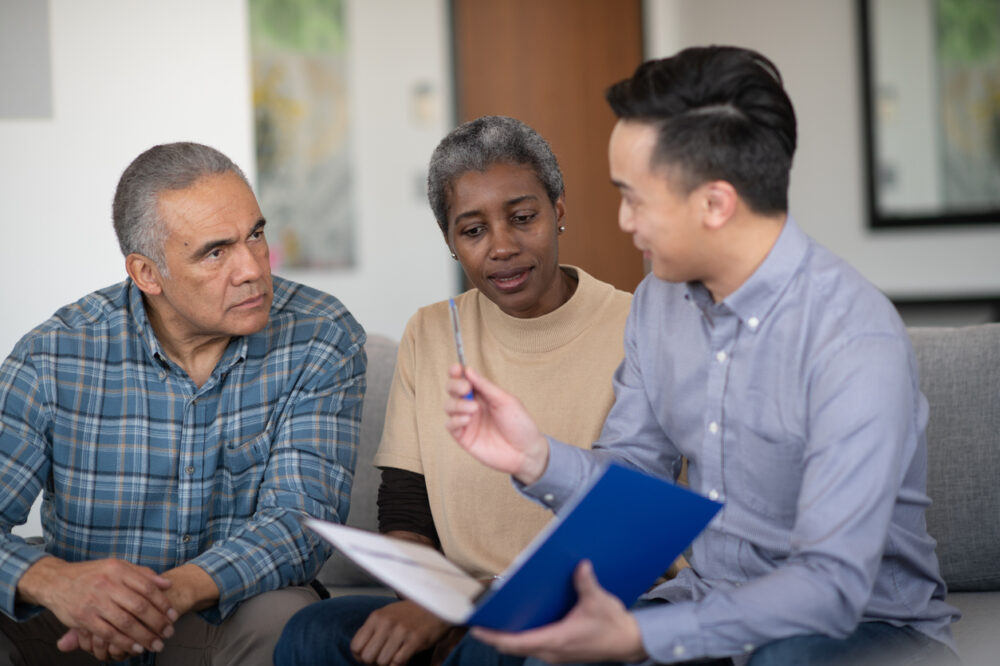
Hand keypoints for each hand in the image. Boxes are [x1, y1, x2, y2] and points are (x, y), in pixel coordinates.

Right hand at [17, 557, 176, 660]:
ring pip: (126, 622)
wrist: (56, 581)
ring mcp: (95, 602)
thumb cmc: (92, 574)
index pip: (148, 588)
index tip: (173, 615)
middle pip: (140, 606)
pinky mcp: (83, 618)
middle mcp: (108, 585)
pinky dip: (124, 643)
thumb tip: (167, 583)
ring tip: (156, 644)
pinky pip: (108, 633)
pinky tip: (135, 648)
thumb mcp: (117, 566)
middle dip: (157, 622)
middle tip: (169, 633)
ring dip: (144, 636)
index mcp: (118, 570)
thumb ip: (142, 574)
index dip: (163, 603)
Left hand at [350, 600, 451, 665]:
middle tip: (384, 659)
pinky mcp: (415, 640)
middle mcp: (386, 623)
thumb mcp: (387, 614)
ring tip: (395, 657)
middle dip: (374, 663)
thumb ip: (373, 629)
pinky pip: (398, 662)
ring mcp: (401, 631)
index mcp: (376, 617)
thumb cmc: (410, 613)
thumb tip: (360, 651)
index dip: (360, 657)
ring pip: (382, 662)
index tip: (370, 657)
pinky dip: (398, 665)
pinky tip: (403, 658)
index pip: (355, 646)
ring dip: (388, 664)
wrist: (436, 606)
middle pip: (367, 657)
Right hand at [444, 365, 549, 484]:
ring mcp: (467, 422)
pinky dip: (455, 420)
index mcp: (483, 394)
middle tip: (466, 389)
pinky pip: (450, 425)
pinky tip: (467, 420)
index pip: (464, 379)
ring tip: (474, 409)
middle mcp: (472, 406)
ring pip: (449, 406)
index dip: (456, 372)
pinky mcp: (464, 438)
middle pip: (452, 390)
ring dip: (458, 404)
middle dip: (455, 385)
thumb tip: (468, 370)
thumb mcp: (505, 400)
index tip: (456, 368)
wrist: (526, 452)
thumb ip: (485, 386)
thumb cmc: (520, 424)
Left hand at [471, 561, 647, 663]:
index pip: (517, 641)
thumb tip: (579, 565)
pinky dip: (520, 636)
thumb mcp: (599, 601)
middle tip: (477, 621)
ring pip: (522, 648)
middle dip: (494, 635)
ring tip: (492, 620)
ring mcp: (556, 654)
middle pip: (513, 646)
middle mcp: (552, 651)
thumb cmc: (614, 625)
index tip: (476, 628)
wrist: (629, 642)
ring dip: (507, 637)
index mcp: (557, 639)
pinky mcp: (560, 652)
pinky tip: (517, 622)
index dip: (494, 635)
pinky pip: (533, 646)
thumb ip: (586, 583)